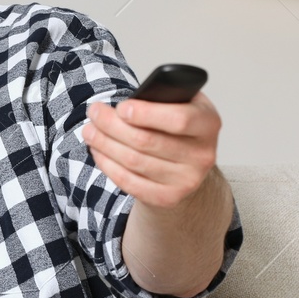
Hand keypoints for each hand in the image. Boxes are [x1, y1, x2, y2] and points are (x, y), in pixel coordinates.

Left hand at [82, 92, 220, 208]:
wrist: (187, 165)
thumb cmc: (177, 127)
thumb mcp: (180, 104)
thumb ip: (161, 99)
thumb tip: (124, 107)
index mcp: (208, 124)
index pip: (179, 120)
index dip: (146, 114)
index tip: (122, 107)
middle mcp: (203, 155)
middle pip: (147, 141)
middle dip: (112, 125)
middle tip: (94, 113)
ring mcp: (187, 181)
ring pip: (134, 161)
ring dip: (105, 144)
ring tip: (90, 130)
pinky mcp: (168, 198)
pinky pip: (130, 182)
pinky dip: (108, 165)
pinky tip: (98, 151)